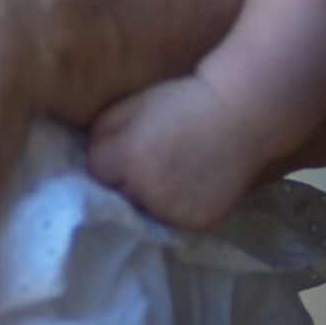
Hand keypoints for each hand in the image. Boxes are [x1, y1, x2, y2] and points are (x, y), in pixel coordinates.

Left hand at [89, 73, 267, 228]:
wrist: (239, 114)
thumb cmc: (182, 101)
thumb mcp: (131, 106)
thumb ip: (101, 134)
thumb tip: (86, 161)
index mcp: (127, 155)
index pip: (95, 170)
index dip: (110, 158)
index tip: (126, 146)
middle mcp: (147, 189)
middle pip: (118, 195)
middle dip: (125, 181)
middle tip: (151, 158)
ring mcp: (173, 210)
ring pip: (143, 212)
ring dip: (148, 198)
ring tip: (171, 171)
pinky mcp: (196, 223)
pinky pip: (172, 222)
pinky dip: (175, 208)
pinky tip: (189, 184)